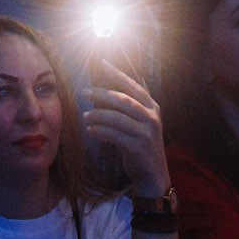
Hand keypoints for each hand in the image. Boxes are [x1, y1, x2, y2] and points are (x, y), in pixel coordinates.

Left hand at [79, 65, 169, 198]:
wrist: (153, 176)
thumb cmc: (142, 146)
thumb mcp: (141, 124)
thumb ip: (129, 107)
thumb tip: (103, 93)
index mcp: (152, 108)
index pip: (134, 86)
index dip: (118, 74)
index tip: (102, 62)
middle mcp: (152, 118)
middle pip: (124, 100)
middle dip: (102, 94)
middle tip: (85, 92)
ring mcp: (146, 133)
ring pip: (117, 117)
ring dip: (98, 114)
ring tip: (85, 115)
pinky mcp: (137, 147)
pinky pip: (114, 135)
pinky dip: (100, 130)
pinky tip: (90, 129)